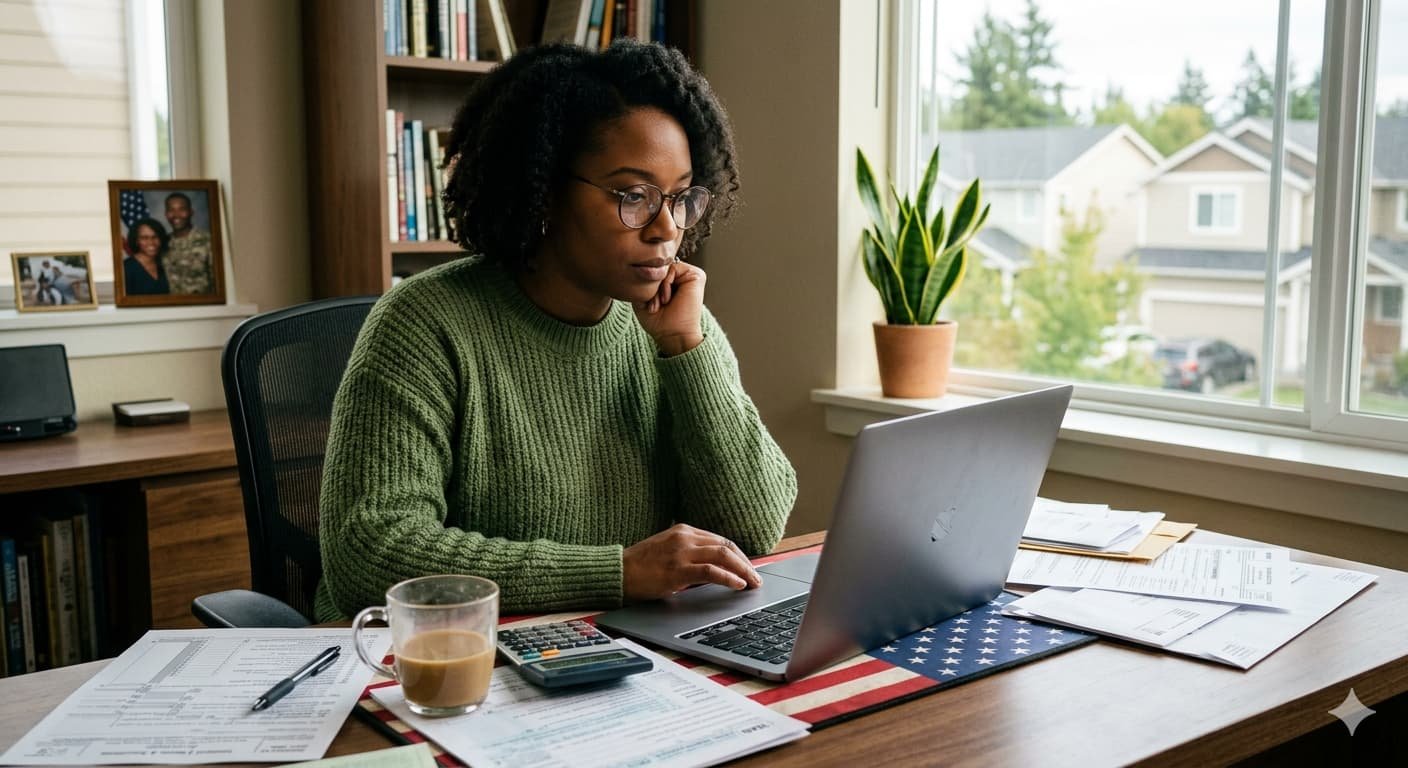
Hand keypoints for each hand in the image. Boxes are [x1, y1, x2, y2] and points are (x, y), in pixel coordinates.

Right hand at [623, 523, 762, 601]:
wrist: (618, 572)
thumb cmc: (640, 566)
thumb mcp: (667, 551)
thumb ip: (689, 554)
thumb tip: (714, 569)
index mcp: (683, 530)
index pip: (720, 540)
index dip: (738, 555)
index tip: (748, 568)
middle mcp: (685, 537)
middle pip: (726, 546)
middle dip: (745, 563)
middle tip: (756, 577)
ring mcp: (681, 552)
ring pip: (723, 555)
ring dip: (742, 570)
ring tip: (752, 583)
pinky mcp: (677, 570)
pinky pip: (711, 571)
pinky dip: (728, 578)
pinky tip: (738, 585)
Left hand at [633, 260, 704, 356]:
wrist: (672, 335)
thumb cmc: (658, 321)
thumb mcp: (642, 297)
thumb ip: (642, 279)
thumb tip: (644, 263)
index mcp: (672, 280)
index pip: (654, 269)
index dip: (646, 284)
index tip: (649, 306)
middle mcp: (682, 276)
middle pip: (658, 267)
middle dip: (652, 286)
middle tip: (654, 306)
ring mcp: (690, 275)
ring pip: (664, 268)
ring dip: (658, 287)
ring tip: (661, 303)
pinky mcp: (696, 275)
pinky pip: (672, 268)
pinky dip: (665, 284)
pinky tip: (667, 298)